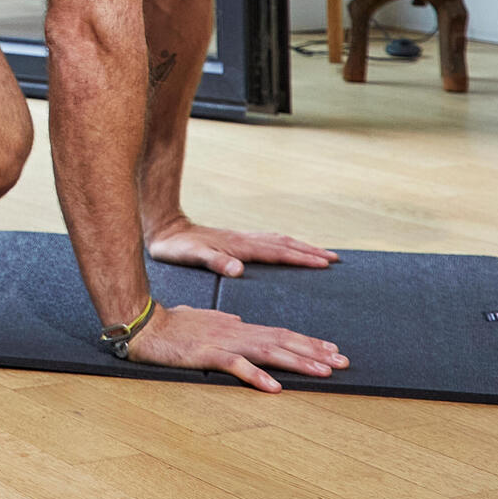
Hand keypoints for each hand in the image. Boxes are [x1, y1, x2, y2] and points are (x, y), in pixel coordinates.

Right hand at [123, 303, 346, 391]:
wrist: (143, 323)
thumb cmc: (170, 324)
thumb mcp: (202, 319)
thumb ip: (223, 321)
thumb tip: (239, 320)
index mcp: (236, 325)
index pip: (279, 332)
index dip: (307, 342)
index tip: (331, 350)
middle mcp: (236, 330)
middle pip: (282, 340)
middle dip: (315, 351)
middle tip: (343, 361)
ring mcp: (223, 341)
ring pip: (268, 350)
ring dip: (297, 362)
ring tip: (323, 372)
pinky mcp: (206, 353)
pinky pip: (235, 365)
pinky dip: (256, 376)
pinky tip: (274, 388)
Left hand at [146, 218, 338, 277]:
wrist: (163, 229)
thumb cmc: (176, 247)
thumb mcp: (193, 256)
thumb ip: (215, 262)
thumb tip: (238, 269)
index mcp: (239, 247)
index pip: (278, 253)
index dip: (302, 259)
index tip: (324, 263)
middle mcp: (244, 240)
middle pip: (285, 244)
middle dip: (310, 251)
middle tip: (334, 259)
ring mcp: (241, 238)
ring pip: (278, 240)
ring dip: (301, 246)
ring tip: (319, 253)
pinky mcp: (235, 240)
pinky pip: (268, 241)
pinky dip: (285, 244)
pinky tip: (286, 248)